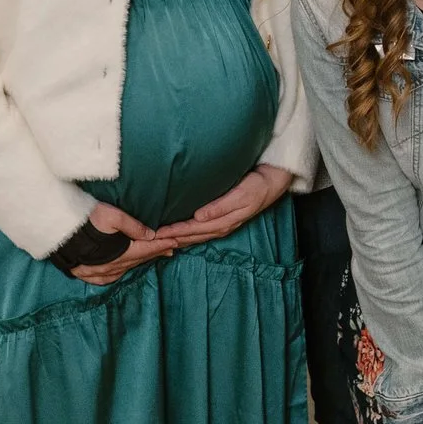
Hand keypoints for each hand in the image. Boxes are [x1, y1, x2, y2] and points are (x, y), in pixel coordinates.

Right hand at [69, 201, 175, 284]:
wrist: (55, 230)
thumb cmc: (84, 220)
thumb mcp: (111, 216)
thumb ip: (132, 226)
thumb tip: (151, 234)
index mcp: (119, 253)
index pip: (145, 250)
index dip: (161, 246)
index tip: (174, 243)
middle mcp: (110, 267)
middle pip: (137, 260)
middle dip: (154, 254)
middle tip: (169, 249)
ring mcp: (97, 273)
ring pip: (124, 269)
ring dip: (138, 262)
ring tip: (150, 257)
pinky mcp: (85, 274)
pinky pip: (107, 278)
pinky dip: (119, 272)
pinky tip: (122, 270)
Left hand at [155, 164, 293, 247]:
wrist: (271, 183)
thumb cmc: (256, 186)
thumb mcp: (241, 195)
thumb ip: (220, 206)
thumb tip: (199, 217)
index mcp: (223, 222)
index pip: (192, 230)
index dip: (174, 232)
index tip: (157, 233)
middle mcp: (220, 226)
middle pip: (191, 236)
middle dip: (171, 238)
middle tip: (151, 239)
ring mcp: (222, 225)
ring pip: (195, 236)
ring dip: (177, 238)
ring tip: (160, 239)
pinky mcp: (222, 220)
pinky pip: (200, 232)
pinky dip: (187, 234)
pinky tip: (179, 234)